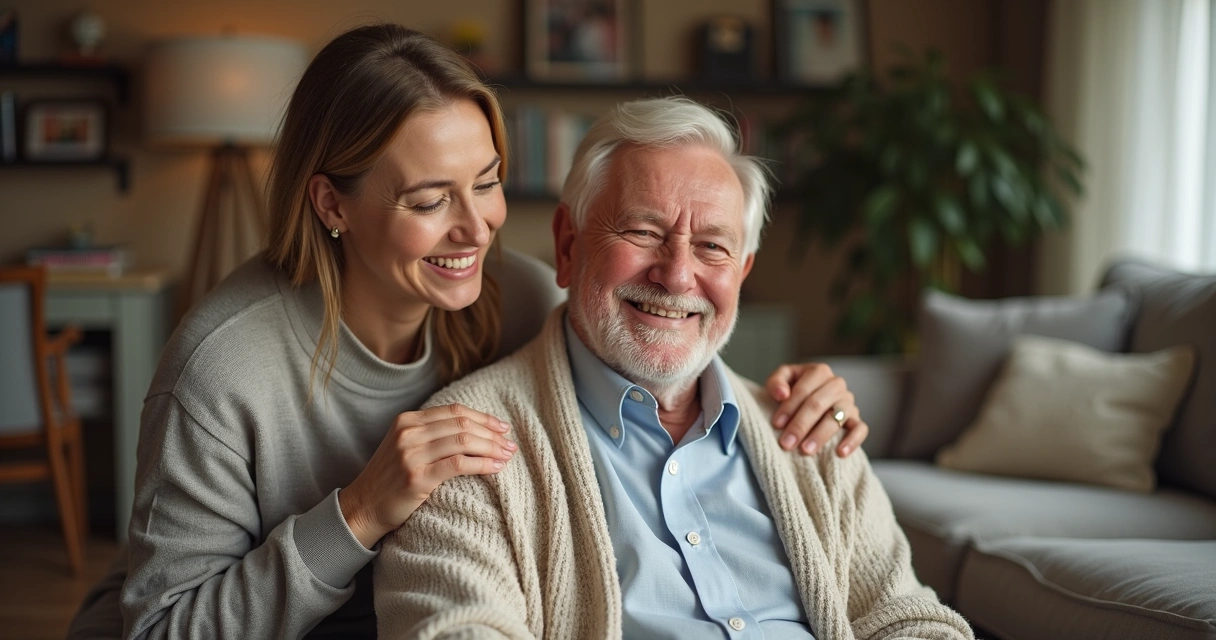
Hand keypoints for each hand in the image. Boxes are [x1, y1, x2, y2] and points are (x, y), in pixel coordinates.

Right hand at [339, 403, 516, 547]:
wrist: (363, 508)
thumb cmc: (390, 480)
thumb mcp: (405, 446)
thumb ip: (430, 434)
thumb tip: (473, 429)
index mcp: (407, 420)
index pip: (454, 411)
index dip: (482, 417)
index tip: (501, 427)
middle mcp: (408, 433)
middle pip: (461, 424)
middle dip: (491, 433)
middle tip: (510, 442)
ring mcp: (411, 454)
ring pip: (463, 441)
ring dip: (491, 447)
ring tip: (507, 454)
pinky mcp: (417, 477)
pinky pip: (459, 464)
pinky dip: (482, 464)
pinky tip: (495, 467)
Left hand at [766, 363, 868, 456]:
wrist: (806, 402)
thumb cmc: (791, 391)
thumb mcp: (781, 381)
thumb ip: (776, 382)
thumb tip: (782, 394)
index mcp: (819, 372)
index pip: (804, 390)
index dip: (789, 407)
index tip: (776, 424)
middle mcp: (837, 385)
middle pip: (819, 404)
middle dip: (800, 425)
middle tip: (786, 443)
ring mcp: (849, 402)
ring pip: (837, 417)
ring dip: (821, 435)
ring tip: (806, 450)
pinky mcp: (857, 419)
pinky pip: (861, 429)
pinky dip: (852, 441)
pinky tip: (840, 453)